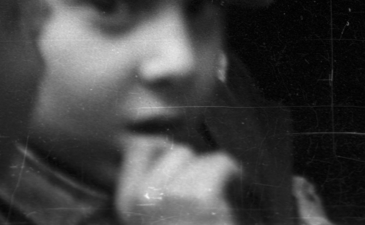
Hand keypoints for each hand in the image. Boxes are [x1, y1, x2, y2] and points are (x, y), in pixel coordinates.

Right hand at [115, 136, 240, 224]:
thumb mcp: (154, 217)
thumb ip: (153, 192)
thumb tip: (166, 147)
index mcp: (127, 204)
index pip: (139, 151)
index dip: (166, 152)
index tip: (184, 166)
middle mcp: (143, 197)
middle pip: (177, 152)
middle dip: (196, 166)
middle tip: (208, 186)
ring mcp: (172, 196)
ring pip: (201, 158)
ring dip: (216, 172)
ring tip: (223, 190)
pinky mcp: (201, 198)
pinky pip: (220, 163)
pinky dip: (233, 173)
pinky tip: (237, 185)